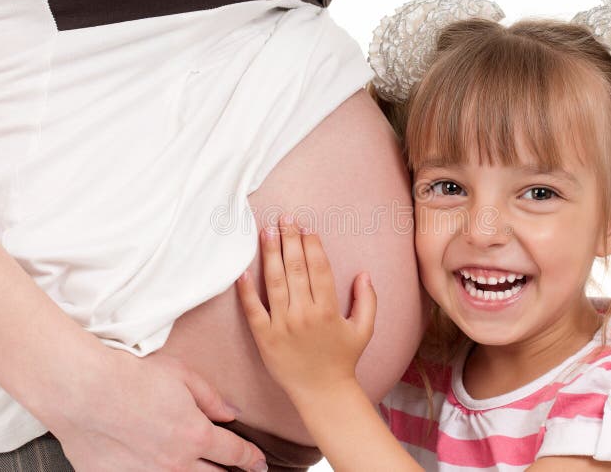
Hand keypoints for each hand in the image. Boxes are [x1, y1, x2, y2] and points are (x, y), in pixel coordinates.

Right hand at [48, 351, 267, 471]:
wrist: (83, 391)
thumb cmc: (131, 377)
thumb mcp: (182, 376)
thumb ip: (211, 398)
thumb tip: (231, 413)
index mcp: (196, 435)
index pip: (235, 453)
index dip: (251, 459)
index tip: (259, 463)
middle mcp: (176, 463)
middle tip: (235, 470)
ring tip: (204, 469)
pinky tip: (161, 467)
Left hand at [236, 214, 376, 400]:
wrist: (322, 393)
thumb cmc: (344, 360)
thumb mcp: (364, 329)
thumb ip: (367, 299)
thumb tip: (364, 273)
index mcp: (328, 309)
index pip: (319, 267)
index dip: (312, 244)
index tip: (307, 226)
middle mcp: (304, 313)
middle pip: (296, 268)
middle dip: (290, 239)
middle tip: (284, 218)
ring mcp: (282, 325)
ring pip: (274, 282)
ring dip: (270, 254)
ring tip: (266, 232)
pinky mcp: (264, 338)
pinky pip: (253, 310)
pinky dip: (246, 290)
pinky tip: (242, 270)